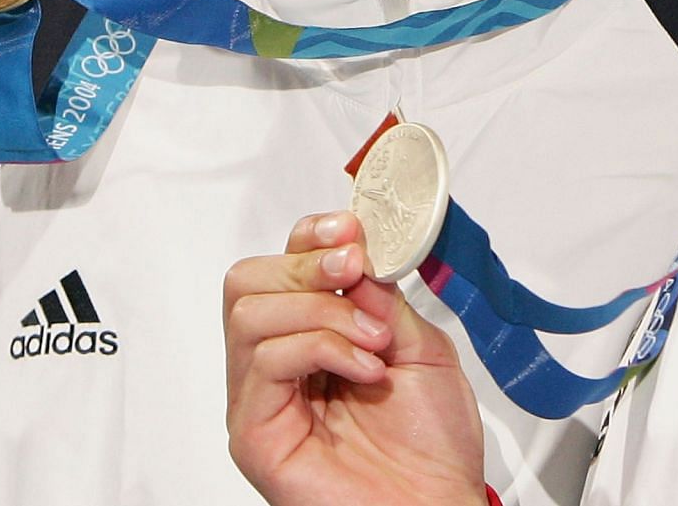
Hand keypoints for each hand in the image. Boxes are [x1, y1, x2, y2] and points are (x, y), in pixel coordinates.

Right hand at [224, 212, 486, 505]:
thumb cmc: (431, 447)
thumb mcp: (419, 345)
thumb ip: (382, 297)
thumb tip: (353, 252)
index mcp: (307, 340)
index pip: (278, 267)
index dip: (309, 237)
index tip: (352, 230)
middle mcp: (276, 368)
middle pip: (246, 281)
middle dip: (306, 264)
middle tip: (355, 272)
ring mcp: (259, 401)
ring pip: (249, 312)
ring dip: (321, 309)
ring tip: (372, 338)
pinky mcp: (254, 434)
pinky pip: (265, 361)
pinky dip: (321, 347)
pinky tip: (364, 369)